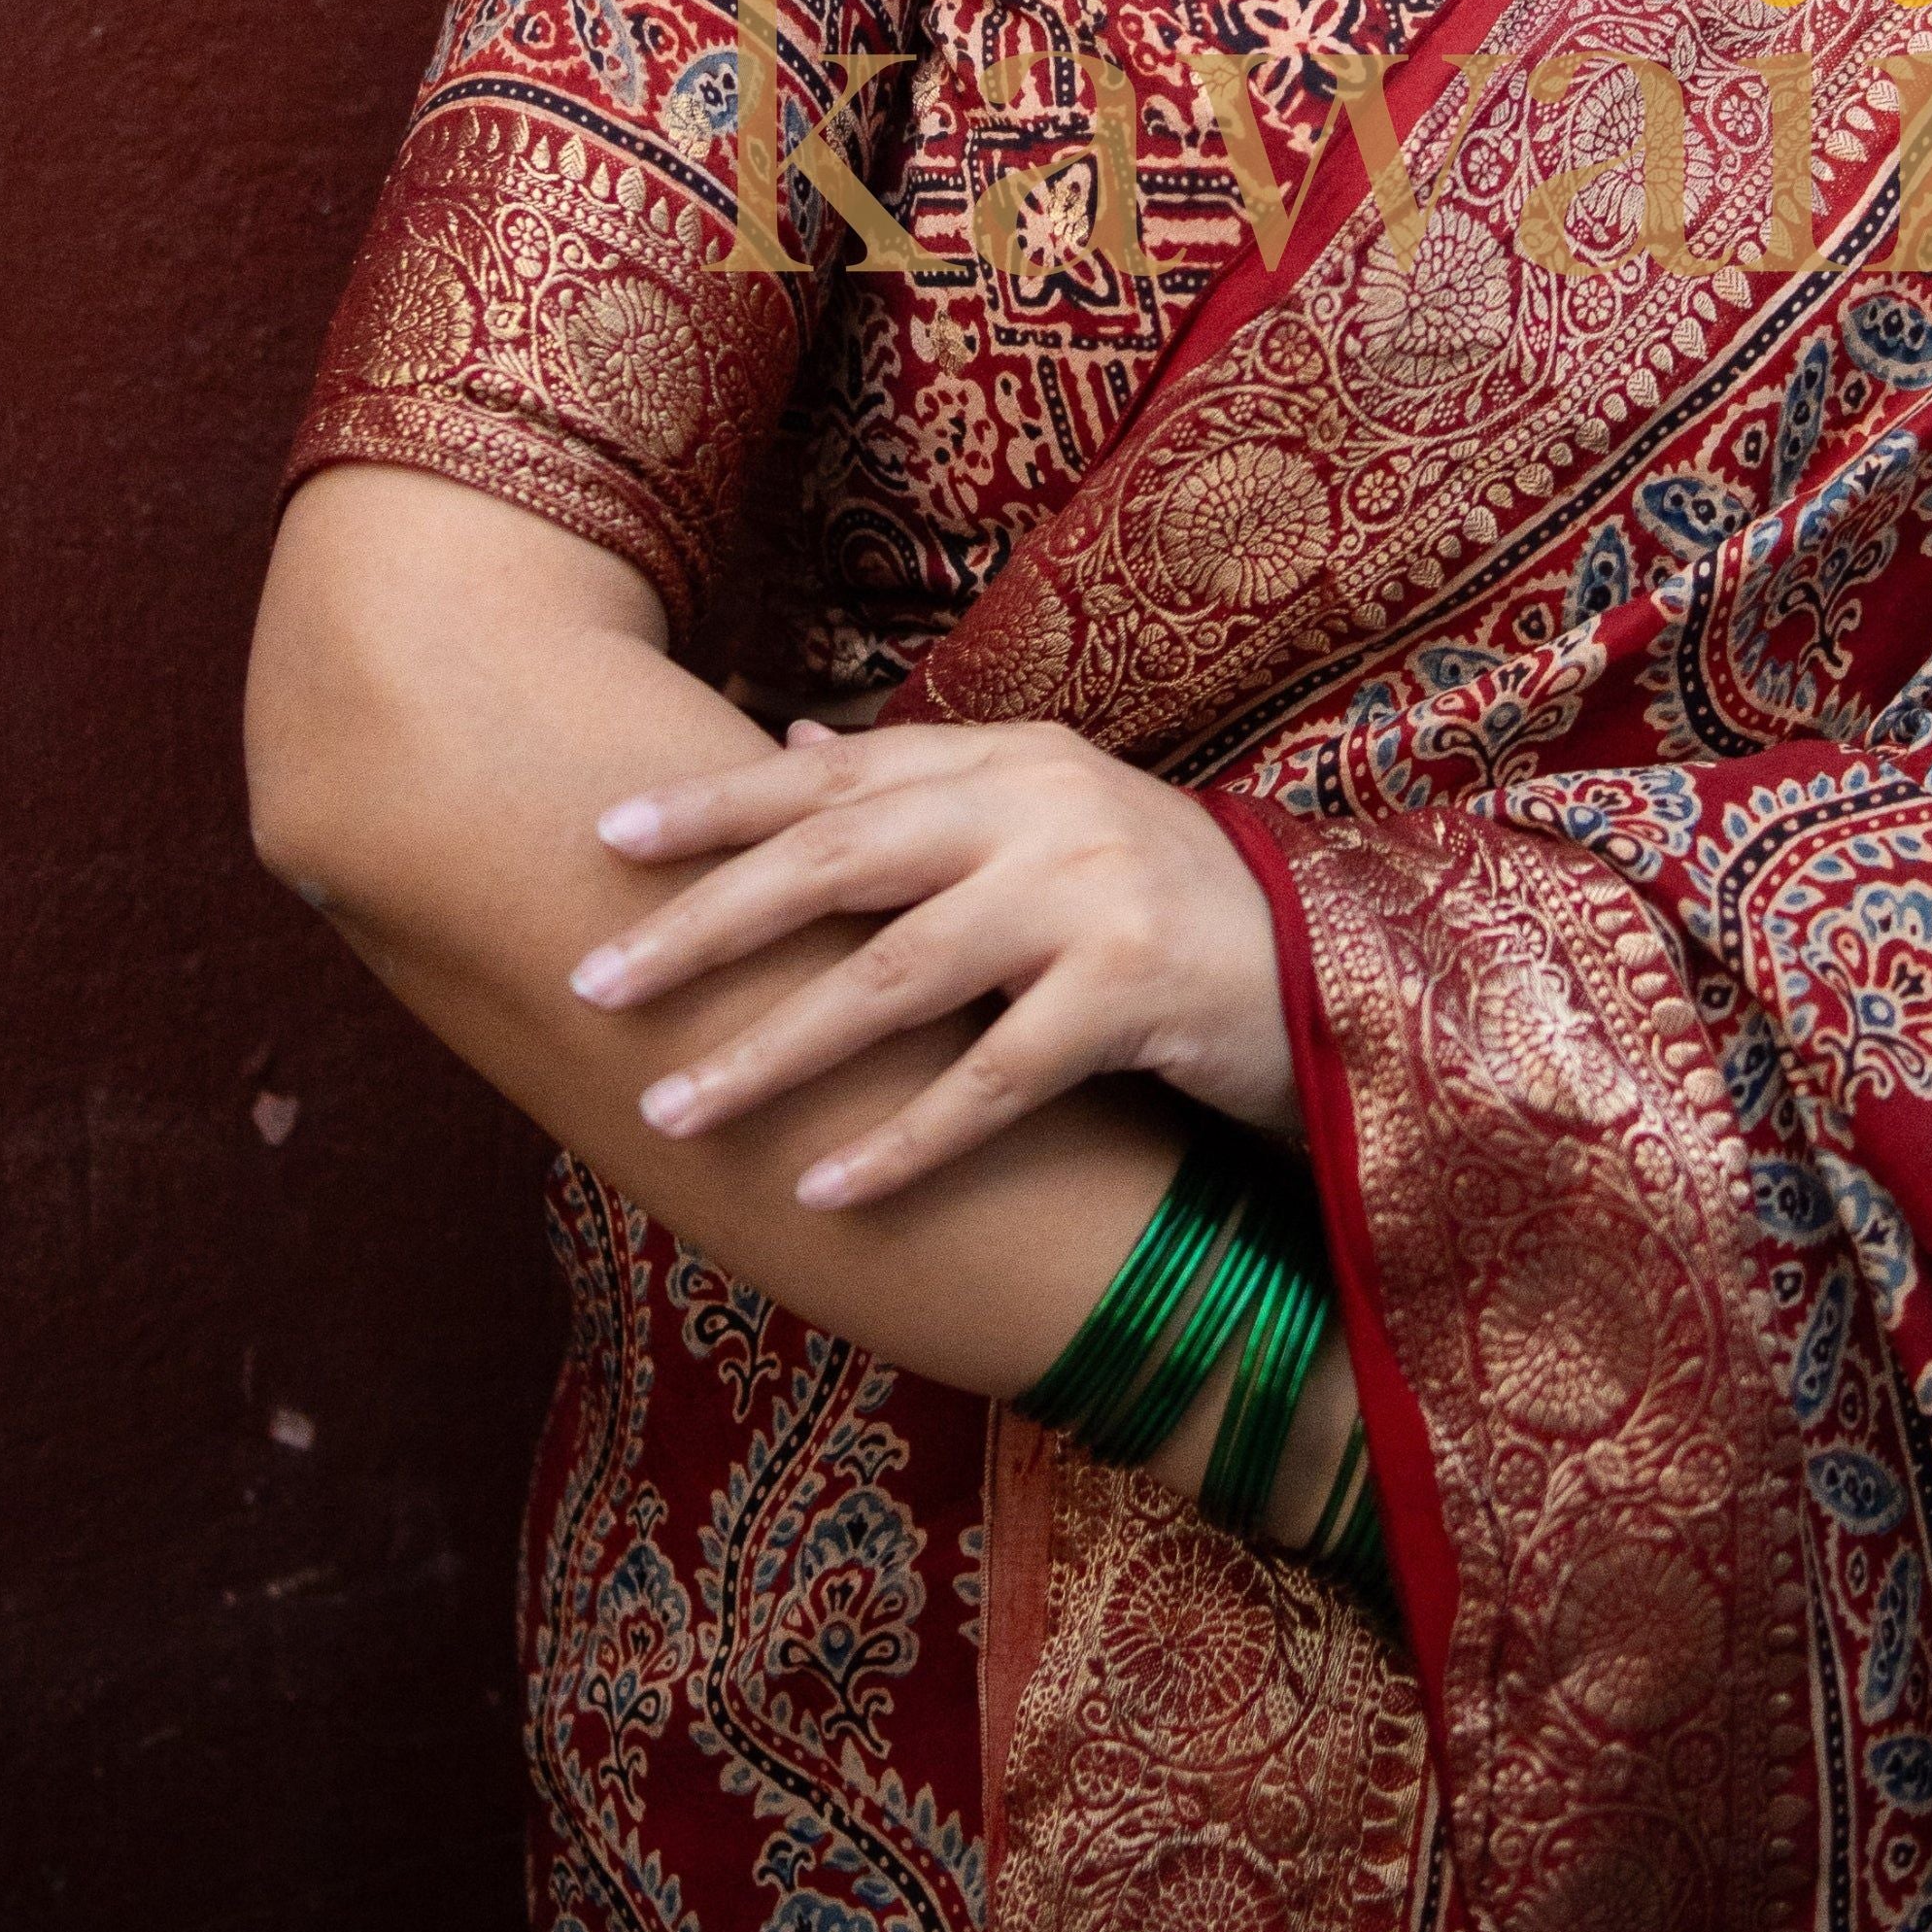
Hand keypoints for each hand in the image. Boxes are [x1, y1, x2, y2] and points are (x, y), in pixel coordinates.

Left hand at [567, 719, 1298, 1203]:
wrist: (1335, 971)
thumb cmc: (1170, 901)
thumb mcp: (1050, 817)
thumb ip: (921, 785)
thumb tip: (782, 740)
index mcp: (1012, 761)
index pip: (835, 776)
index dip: (717, 806)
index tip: (603, 837)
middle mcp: (1045, 809)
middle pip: (840, 860)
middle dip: (707, 924)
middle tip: (595, 983)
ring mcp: (1094, 896)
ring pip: (896, 975)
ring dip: (772, 1050)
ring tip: (672, 1108)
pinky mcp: (1139, 995)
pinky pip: (994, 1080)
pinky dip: (903, 1140)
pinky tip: (825, 1191)